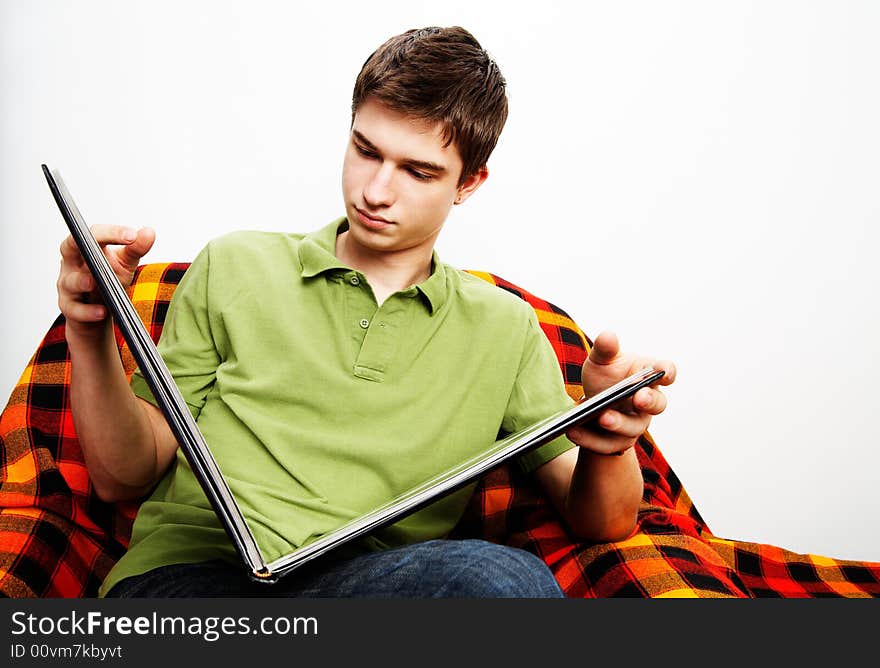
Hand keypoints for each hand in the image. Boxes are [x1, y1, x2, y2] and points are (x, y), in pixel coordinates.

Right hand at [57, 225, 155, 340]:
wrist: (96, 313)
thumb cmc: (108, 281)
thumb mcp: (124, 264)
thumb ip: (135, 248)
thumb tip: (149, 231)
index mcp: (84, 248)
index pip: (92, 233)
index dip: (111, 232)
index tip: (132, 235)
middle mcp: (72, 264)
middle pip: (70, 246)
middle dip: (85, 244)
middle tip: (103, 248)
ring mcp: (67, 286)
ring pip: (70, 281)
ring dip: (82, 281)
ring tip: (94, 282)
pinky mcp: (69, 308)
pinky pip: (75, 309)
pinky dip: (88, 311)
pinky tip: (102, 312)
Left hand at [565, 330, 675, 455]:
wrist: (592, 405)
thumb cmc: (604, 377)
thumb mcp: (600, 360)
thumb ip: (605, 349)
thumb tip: (608, 336)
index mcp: (648, 376)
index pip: (667, 372)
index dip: (668, 372)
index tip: (665, 372)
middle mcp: (648, 402)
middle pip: (657, 404)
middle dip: (649, 401)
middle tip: (638, 398)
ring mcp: (635, 424)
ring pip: (633, 428)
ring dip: (618, 423)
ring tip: (602, 417)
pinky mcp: (618, 442)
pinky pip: (608, 445)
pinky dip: (590, 439)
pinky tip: (573, 431)